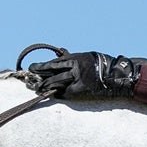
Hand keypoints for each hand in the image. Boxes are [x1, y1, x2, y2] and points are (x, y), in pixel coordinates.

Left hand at [23, 50, 144, 99]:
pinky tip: (52, 94)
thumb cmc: (101, 64)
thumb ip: (72, 57)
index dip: (42, 66)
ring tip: (37, 89)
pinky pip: (66, 93)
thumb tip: (60, 52)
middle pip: (53, 73)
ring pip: (57, 83)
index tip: (32, 67)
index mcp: (75, 59)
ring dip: (46, 86)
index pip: (54, 63)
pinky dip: (58, 93)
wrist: (116, 75)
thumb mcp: (85, 56)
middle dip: (40, 77)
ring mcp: (78, 80)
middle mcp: (75, 68)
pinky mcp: (82, 90)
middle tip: (31, 81)